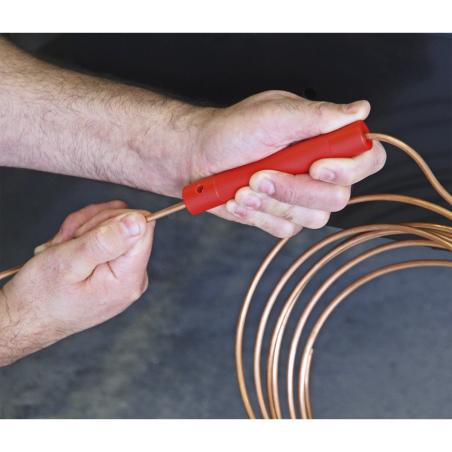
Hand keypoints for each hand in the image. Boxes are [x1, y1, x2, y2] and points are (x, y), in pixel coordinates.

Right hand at [0, 200, 153, 366]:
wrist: (25, 318)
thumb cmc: (40, 297)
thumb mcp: (69, 262)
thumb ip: (106, 240)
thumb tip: (139, 221)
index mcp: (129, 278)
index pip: (142, 226)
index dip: (110, 219)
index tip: (82, 234)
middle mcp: (134, 278)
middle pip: (128, 224)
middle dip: (92, 224)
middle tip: (66, 242)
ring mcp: (125, 275)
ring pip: (113, 226)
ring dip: (83, 230)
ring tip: (62, 249)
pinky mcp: (115, 271)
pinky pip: (106, 239)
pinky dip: (82, 237)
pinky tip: (66, 251)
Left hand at [191, 91, 385, 237]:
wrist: (198, 158)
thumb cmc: (231, 132)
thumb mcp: (272, 115)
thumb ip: (316, 116)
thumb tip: (360, 111)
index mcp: (324, 140)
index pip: (366, 159)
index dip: (349, 170)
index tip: (315, 166)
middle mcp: (318, 171)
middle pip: (338, 197)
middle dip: (293, 189)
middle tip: (260, 174)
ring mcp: (301, 198)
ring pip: (311, 218)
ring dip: (272, 203)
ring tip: (244, 186)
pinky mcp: (282, 216)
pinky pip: (285, 229)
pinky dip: (258, 215)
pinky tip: (239, 200)